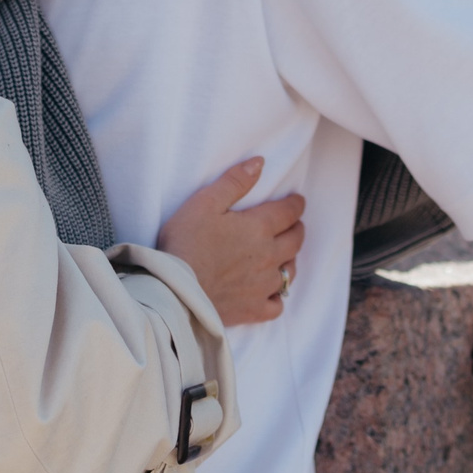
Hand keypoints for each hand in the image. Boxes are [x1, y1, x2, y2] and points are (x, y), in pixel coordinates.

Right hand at [156, 158, 306, 325]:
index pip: (289, 212)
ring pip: (290, 271)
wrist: (175, 291)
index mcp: (259, 228)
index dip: (296, 204)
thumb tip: (259, 163)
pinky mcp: (253, 310)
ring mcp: (263, 286)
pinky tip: (270, 291)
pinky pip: (277, 305)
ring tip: (284, 254)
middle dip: (297, 228)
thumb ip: (235, 182)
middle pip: (295, 240)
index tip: (298, 201)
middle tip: (294, 224)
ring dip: (290, 259)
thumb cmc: (186, 242)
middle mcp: (268, 256)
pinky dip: (278, 296)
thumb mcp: (205, 202)